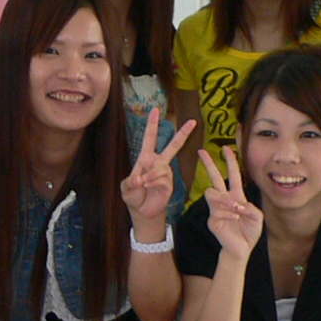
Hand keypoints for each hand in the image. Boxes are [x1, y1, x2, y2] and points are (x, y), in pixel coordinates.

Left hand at [120, 108, 196, 223]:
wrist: (142, 211)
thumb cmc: (133, 196)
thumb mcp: (126, 187)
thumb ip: (131, 181)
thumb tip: (141, 178)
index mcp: (146, 158)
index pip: (150, 137)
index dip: (152, 123)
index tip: (155, 109)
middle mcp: (158, 162)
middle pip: (173, 145)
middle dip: (183, 133)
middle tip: (193, 121)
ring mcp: (166, 172)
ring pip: (161, 167)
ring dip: (150, 175)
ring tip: (142, 184)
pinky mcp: (170, 183)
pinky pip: (163, 178)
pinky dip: (153, 182)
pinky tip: (148, 187)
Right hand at [196, 146, 263, 259]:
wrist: (242, 249)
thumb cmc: (249, 232)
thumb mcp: (257, 217)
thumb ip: (250, 207)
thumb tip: (237, 204)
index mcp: (236, 197)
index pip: (232, 175)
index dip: (230, 161)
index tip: (226, 148)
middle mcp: (224, 200)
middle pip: (214, 177)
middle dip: (208, 163)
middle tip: (202, 151)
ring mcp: (216, 209)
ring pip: (213, 194)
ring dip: (226, 201)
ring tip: (236, 210)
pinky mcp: (213, 220)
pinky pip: (218, 212)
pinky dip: (229, 215)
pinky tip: (235, 221)